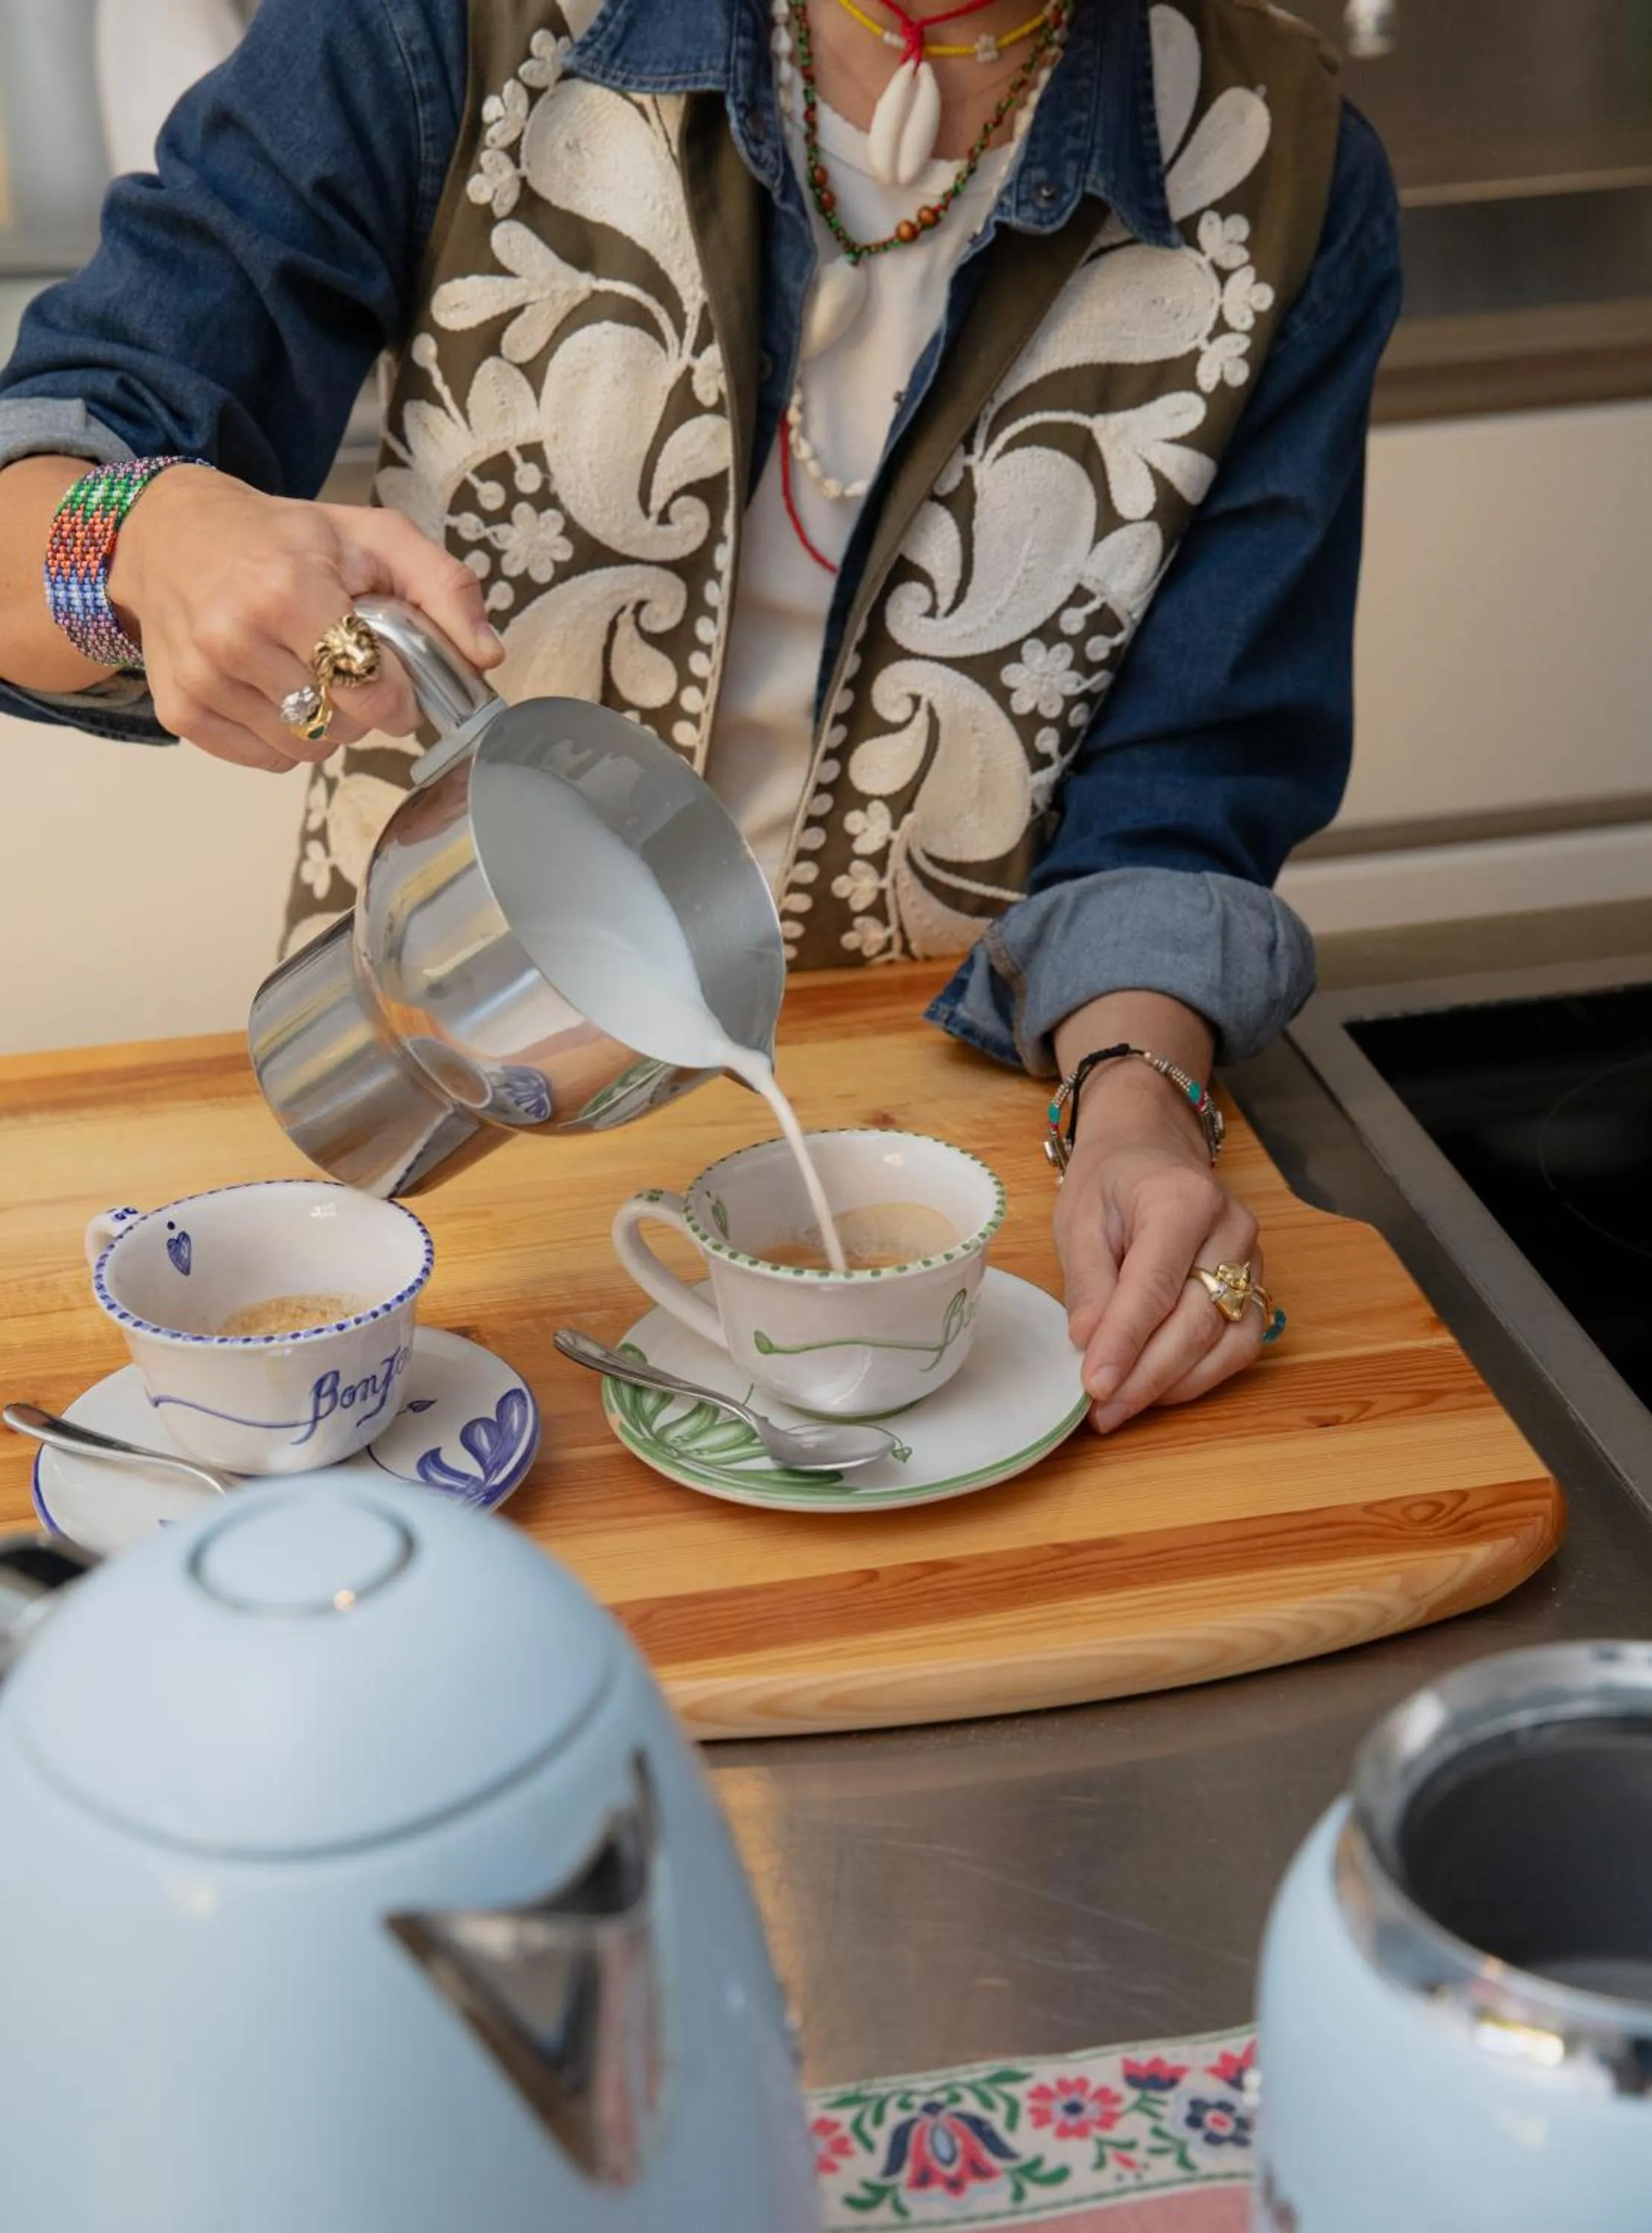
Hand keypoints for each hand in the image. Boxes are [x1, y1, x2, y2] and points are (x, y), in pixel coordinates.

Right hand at [107, 468, 503, 770]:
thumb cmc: (283, 538)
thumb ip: (443, 588)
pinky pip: (266, 759)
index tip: (397, 678)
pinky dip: (285, 737)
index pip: (371, 688)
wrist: (171, 535)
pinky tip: (276, 689)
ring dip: (326, 724)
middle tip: (349, 665)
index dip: (400, 695)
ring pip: (306, 748)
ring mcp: (202, 678)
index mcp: (286, 590)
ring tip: (310, 672)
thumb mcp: (372, 537)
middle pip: (342, 724)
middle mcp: (234, 638)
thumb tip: (486, 656)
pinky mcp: (181, 709)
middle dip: (363, 705)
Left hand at [1054, 1067, 1265, 1434]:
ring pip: (1226, 1342)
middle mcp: (1231, 1229)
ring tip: (1122, 1408)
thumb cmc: (1111, 1181)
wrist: (1150, 1148)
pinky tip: (1158, 1389)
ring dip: (1174, 1385)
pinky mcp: (1256, 1286)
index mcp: (1183, 1199)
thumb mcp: (1080, 1218)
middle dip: (1146, 1375)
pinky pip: (1240, 1344)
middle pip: (1195, 1321)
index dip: (1125, 1341)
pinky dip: (1201, 1376)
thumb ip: (1088, 1281)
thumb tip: (1088, 1343)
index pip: (1155, 1285)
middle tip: (1101, 1411)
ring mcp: (1253, 1259)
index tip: (1094, 1386)